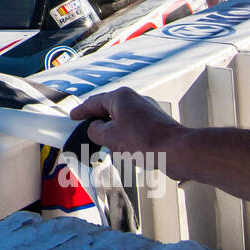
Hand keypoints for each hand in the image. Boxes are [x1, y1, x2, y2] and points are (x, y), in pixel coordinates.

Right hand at [71, 87, 191, 178]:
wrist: (176, 151)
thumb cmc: (145, 141)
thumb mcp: (109, 137)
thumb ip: (95, 131)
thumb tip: (95, 129)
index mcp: (121, 97)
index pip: (95, 101)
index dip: (82, 111)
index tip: (74, 116)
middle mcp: (135, 100)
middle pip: (110, 110)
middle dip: (99, 123)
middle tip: (87, 132)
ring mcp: (148, 112)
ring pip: (123, 121)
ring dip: (114, 134)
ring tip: (109, 147)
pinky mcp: (156, 125)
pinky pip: (135, 130)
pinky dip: (127, 139)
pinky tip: (127, 152)